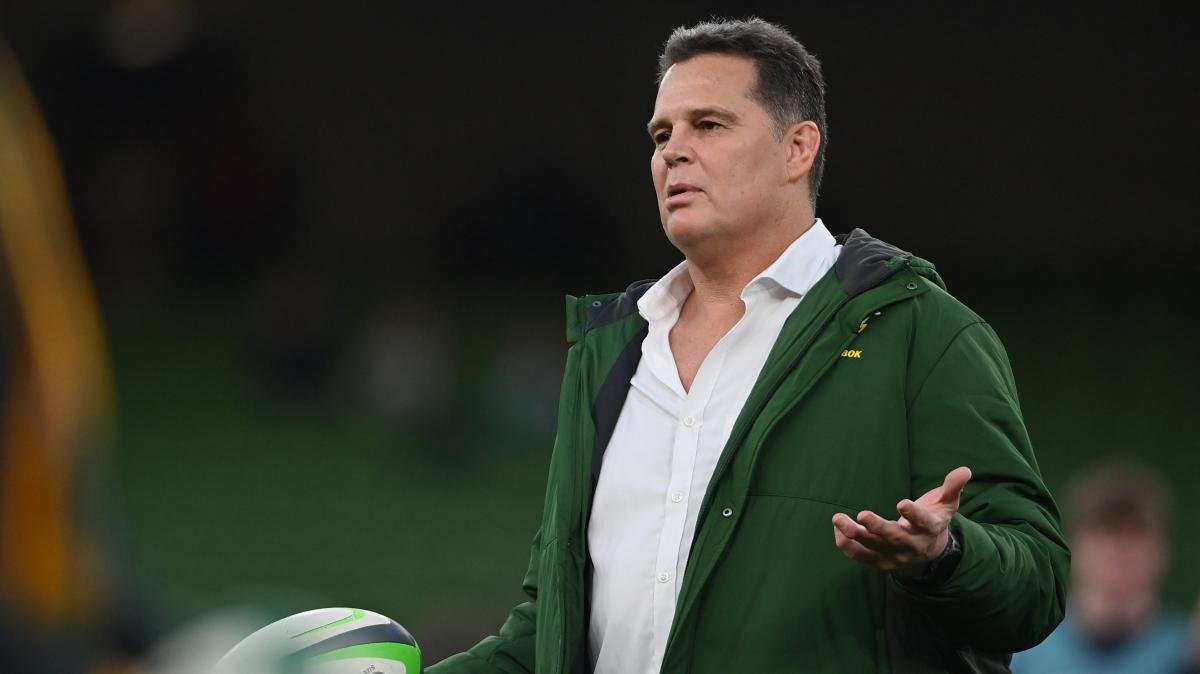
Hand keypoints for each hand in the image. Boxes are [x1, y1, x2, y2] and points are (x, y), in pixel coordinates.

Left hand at [831, 466, 971, 577]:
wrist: (929, 555)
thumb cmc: (934, 521)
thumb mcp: (946, 504)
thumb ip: (952, 487)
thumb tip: (965, 470)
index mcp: (930, 530)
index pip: (924, 523)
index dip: (914, 514)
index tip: (902, 503)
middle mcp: (912, 546)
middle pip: (895, 539)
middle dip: (878, 528)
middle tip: (862, 514)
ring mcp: (895, 557)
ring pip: (873, 548)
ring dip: (855, 535)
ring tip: (838, 519)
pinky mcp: (879, 563)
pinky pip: (860, 557)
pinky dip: (847, 545)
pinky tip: (838, 528)